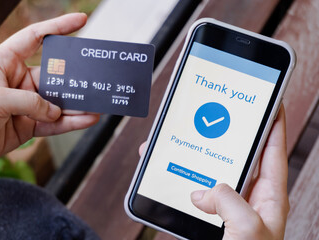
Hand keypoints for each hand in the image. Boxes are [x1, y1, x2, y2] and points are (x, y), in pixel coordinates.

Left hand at [0, 13, 99, 169]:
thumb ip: (30, 102)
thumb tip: (55, 111)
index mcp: (4, 62)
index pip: (36, 38)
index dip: (59, 28)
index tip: (81, 21)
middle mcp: (17, 81)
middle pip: (54, 75)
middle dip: (75, 79)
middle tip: (95, 80)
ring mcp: (24, 104)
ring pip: (57, 102)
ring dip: (77, 105)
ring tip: (97, 104)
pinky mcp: (27, 126)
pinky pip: (54, 123)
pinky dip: (71, 123)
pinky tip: (87, 120)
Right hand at [138, 106, 288, 239]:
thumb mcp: (248, 231)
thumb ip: (230, 202)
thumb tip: (204, 191)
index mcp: (268, 200)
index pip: (274, 152)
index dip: (275, 126)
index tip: (273, 103)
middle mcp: (248, 201)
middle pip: (238, 158)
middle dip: (227, 136)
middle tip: (217, 113)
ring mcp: (226, 210)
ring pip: (211, 174)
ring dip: (196, 158)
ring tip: (183, 139)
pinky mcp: (207, 219)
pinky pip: (193, 192)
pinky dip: (179, 181)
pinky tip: (167, 173)